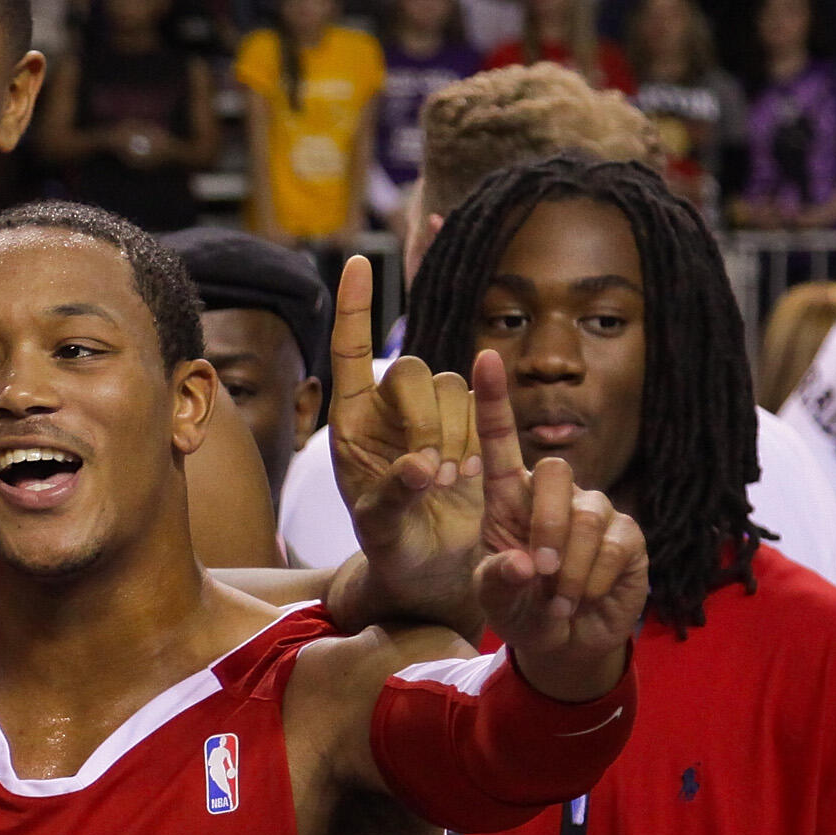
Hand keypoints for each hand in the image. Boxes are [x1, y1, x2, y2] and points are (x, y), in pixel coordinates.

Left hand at [325, 253, 494, 627]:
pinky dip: (481, 434)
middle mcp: (392, 412)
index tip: (358, 262)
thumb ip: (390, 499)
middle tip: (430, 475)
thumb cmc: (392, 551)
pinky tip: (471, 472)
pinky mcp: (475, 429)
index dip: (354, 307)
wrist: (435, 572)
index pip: (351, 351)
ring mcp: (435, 418)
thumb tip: (417, 468)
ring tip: (447, 483)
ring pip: (455, 386)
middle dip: (425, 420)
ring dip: (455, 433)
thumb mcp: (380, 533)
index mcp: (351, 424)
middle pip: (414, 370)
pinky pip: (485, 402)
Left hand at [468, 365, 646, 700]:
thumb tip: (520, 563)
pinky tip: (583, 598)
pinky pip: (614, 544)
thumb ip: (495, 582)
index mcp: (508, 499)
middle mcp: (553, 495)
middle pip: (554, 472)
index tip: (482, 357)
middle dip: (544, 527)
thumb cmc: (520, 611)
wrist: (563, 644)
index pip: (500, 441)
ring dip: (567, 567)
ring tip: (558, 599)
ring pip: (586, 513)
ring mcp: (595, 510)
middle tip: (535, 574)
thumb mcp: (494, 600)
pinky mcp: (628, 534)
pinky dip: (592, 579)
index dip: (493, 401)